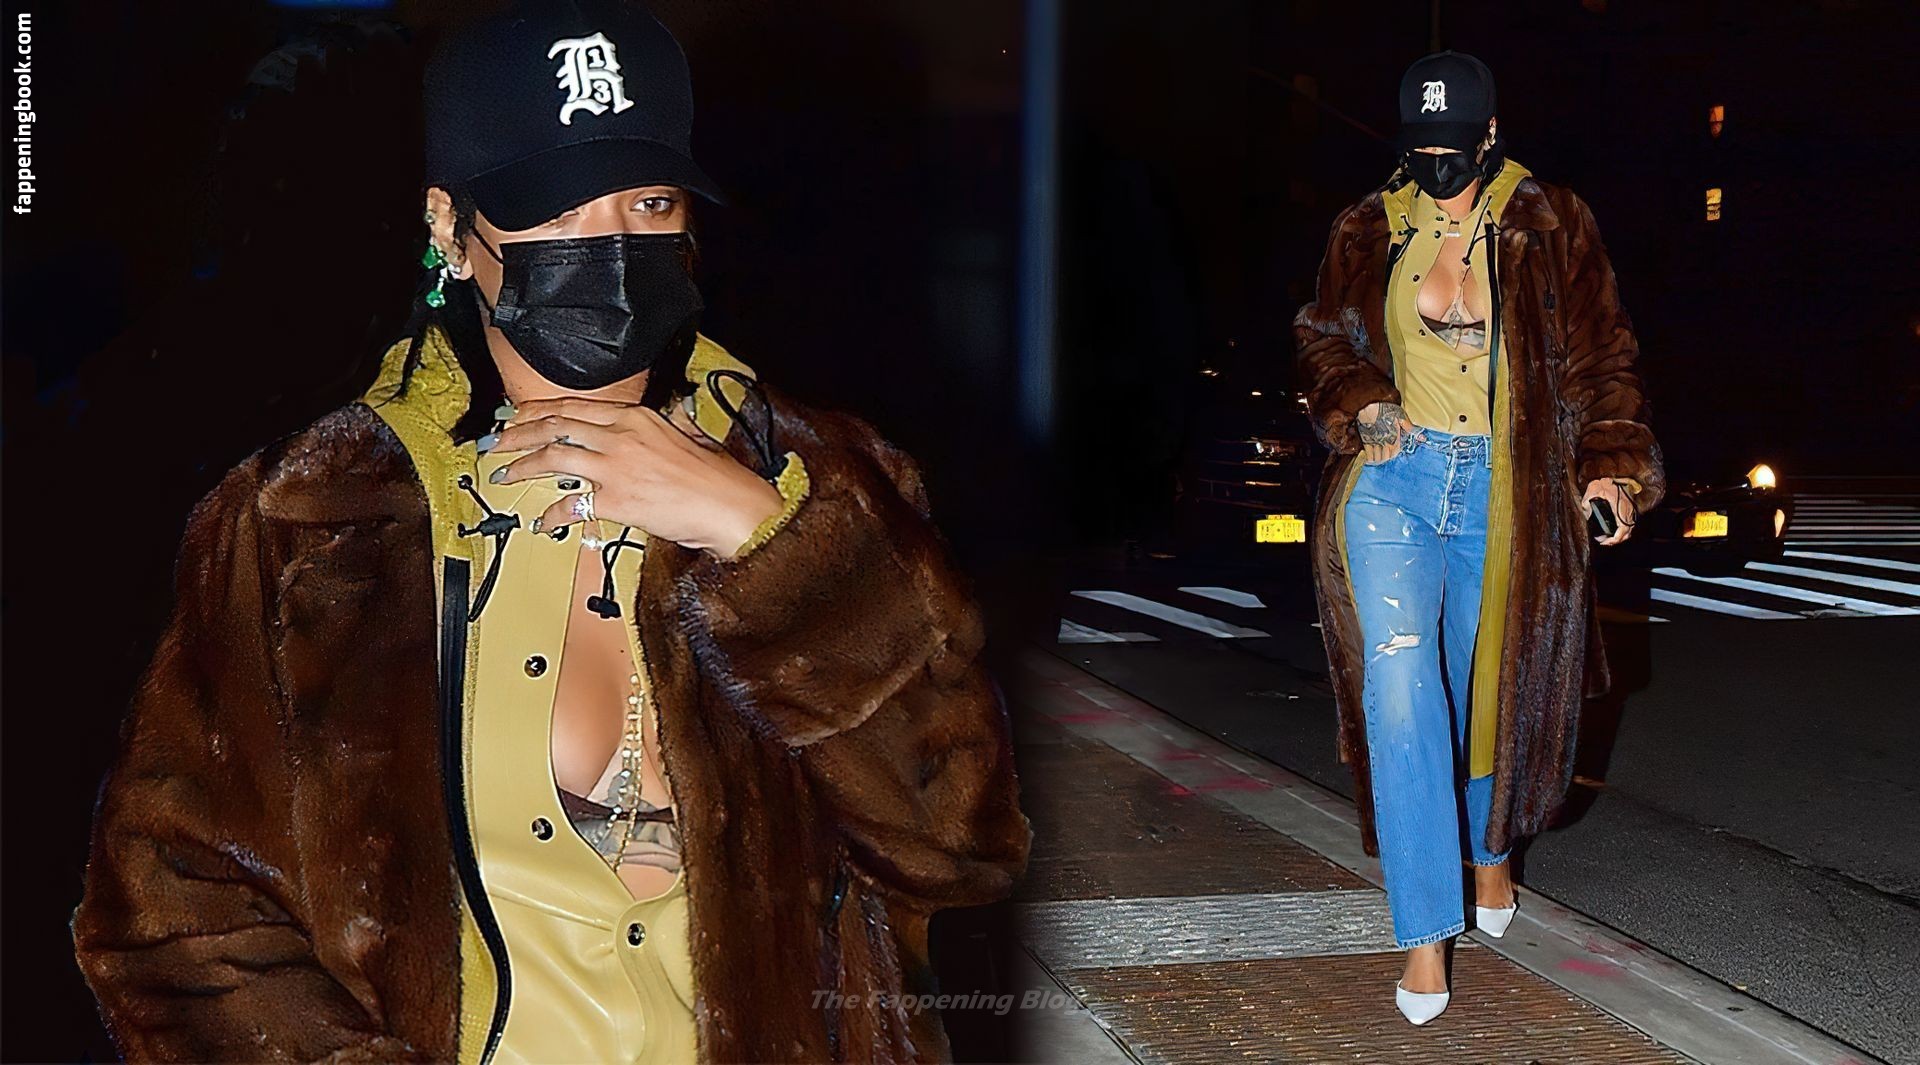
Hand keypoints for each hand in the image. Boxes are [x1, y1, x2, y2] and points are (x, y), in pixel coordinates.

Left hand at [490, 396, 785, 558]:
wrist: (729, 506)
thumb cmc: (716, 476)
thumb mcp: (691, 434)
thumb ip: (672, 421)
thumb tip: (673, 412)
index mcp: (636, 417)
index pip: (573, 406)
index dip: (537, 411)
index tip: (517, 416)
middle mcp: (621, 435)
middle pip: (554, 426)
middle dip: (517, 434)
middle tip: (496, 443)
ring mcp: (616, 467)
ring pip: (553, 457)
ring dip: (522, 466)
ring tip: (505, 474)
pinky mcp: (616, 500)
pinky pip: (571, 504)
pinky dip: (552, 514)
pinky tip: (543, 521)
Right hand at [1357, 401, 1413, 464]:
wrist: (1368, 408)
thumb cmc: (1385, 411)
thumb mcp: (1401, 417)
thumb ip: (1410, 428)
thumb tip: (1423, 437)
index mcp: (1395, 438)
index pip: (1397, 452)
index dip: (1396, 455)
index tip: (1395, 456)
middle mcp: (1386, 443)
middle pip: (1387, 458)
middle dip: (1388, 460)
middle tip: (1388, 461)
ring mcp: (1375, 444)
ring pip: (1378, 458)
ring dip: (1380, 461)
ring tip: (1380, 462)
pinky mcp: (1366, 442)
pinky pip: (1369, 455)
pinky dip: (1371, 459)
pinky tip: (1372, 461)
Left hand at [1583, 478, 1635, 545]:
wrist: (1614, 477)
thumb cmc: (1605, 483)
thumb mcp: (1593, 491)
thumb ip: (1587, 503)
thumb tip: (1585, 512)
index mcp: (1620, 509)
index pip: (1622, 530)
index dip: (1615, 539)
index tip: (1605, 542)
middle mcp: (1627, 512)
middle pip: (1626, 533)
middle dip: (1615, 540)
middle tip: (1604, 542)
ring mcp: (1630, 511)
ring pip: (1629, 530)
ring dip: (1619, 536)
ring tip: (1607, 538)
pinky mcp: (1629, 510)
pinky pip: (1628, 524)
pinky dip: (1622, 530)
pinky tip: (1613, 530)